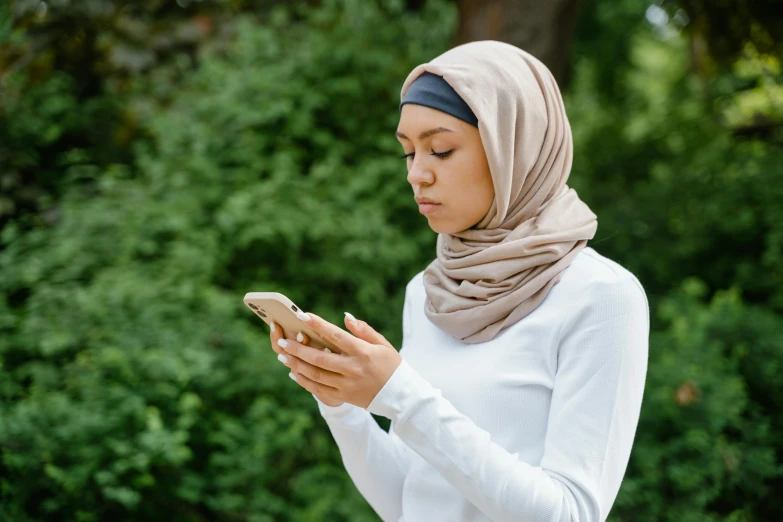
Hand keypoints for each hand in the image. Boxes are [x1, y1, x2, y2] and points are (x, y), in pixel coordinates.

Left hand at [274, 311, 402, 408]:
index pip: (336, 336)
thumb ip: (363, 330)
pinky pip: (319, 390)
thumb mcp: (382, 344)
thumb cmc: (391, 365)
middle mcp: (353, 369)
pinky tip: (294, 373)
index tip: (303, 316)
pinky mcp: (344, 397)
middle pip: (319, 358)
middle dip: (298, 348)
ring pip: (315, 375)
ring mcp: (347, 385)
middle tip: (282, 340)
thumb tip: (345, 316)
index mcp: (363, 352)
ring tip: (283, 355)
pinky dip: (304, 381)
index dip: (319, 325)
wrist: (401, 396)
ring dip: (296, 364)